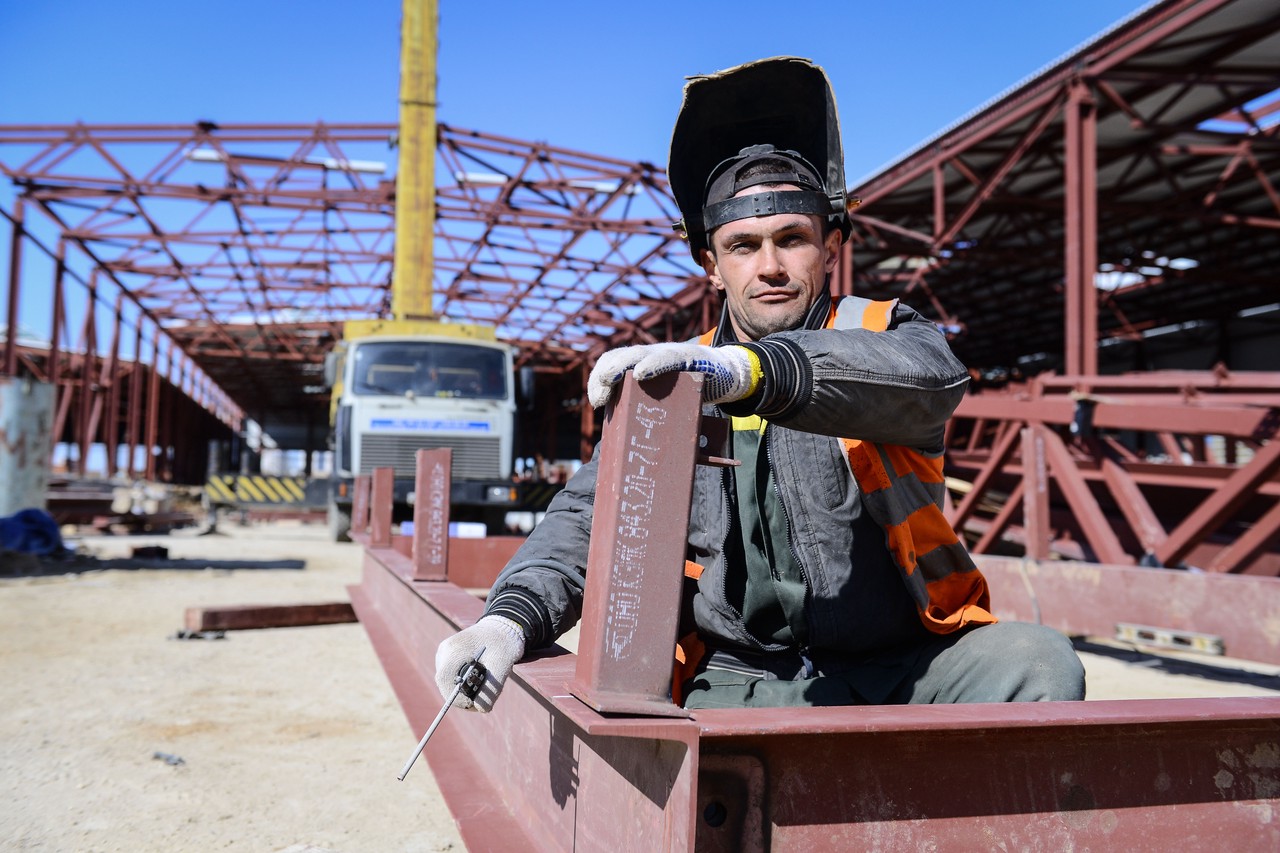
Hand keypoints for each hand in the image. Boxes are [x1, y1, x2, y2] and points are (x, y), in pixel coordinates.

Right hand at [434, 615, 525, 712]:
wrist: (501, 628)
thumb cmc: (503, 645)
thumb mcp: (502, 666)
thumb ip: (491, 688)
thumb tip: (481, 709)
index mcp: (455, 648)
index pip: (445, 679)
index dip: (456, 698)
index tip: (473, 706)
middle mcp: (445, 651)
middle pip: (444, 683)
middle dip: (461, 697)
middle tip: (482, 702)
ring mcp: (444, 654)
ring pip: (447, 682)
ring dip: (462, 691)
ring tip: (483, 687)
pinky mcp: (446, 657)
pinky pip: (450, 677)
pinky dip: (462, 684)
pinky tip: (477, 679)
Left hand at [587, 343, 760, 407]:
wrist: (728, 374)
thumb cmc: (693, 391)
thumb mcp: (665, 399)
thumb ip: (648, 408)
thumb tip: (626, 440)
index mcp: (642, 363)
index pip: (611, 361)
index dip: (598, 378)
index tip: (597, 402)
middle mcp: (652, 354)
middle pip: (619, 356)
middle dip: (604, 375)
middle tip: (599, 399)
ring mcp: (669, 353)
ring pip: (637, 354)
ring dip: (620, 366)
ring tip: (609, 382)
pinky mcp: (690, 357)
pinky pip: (668, 358)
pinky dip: (654, 365)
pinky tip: (641, 374)